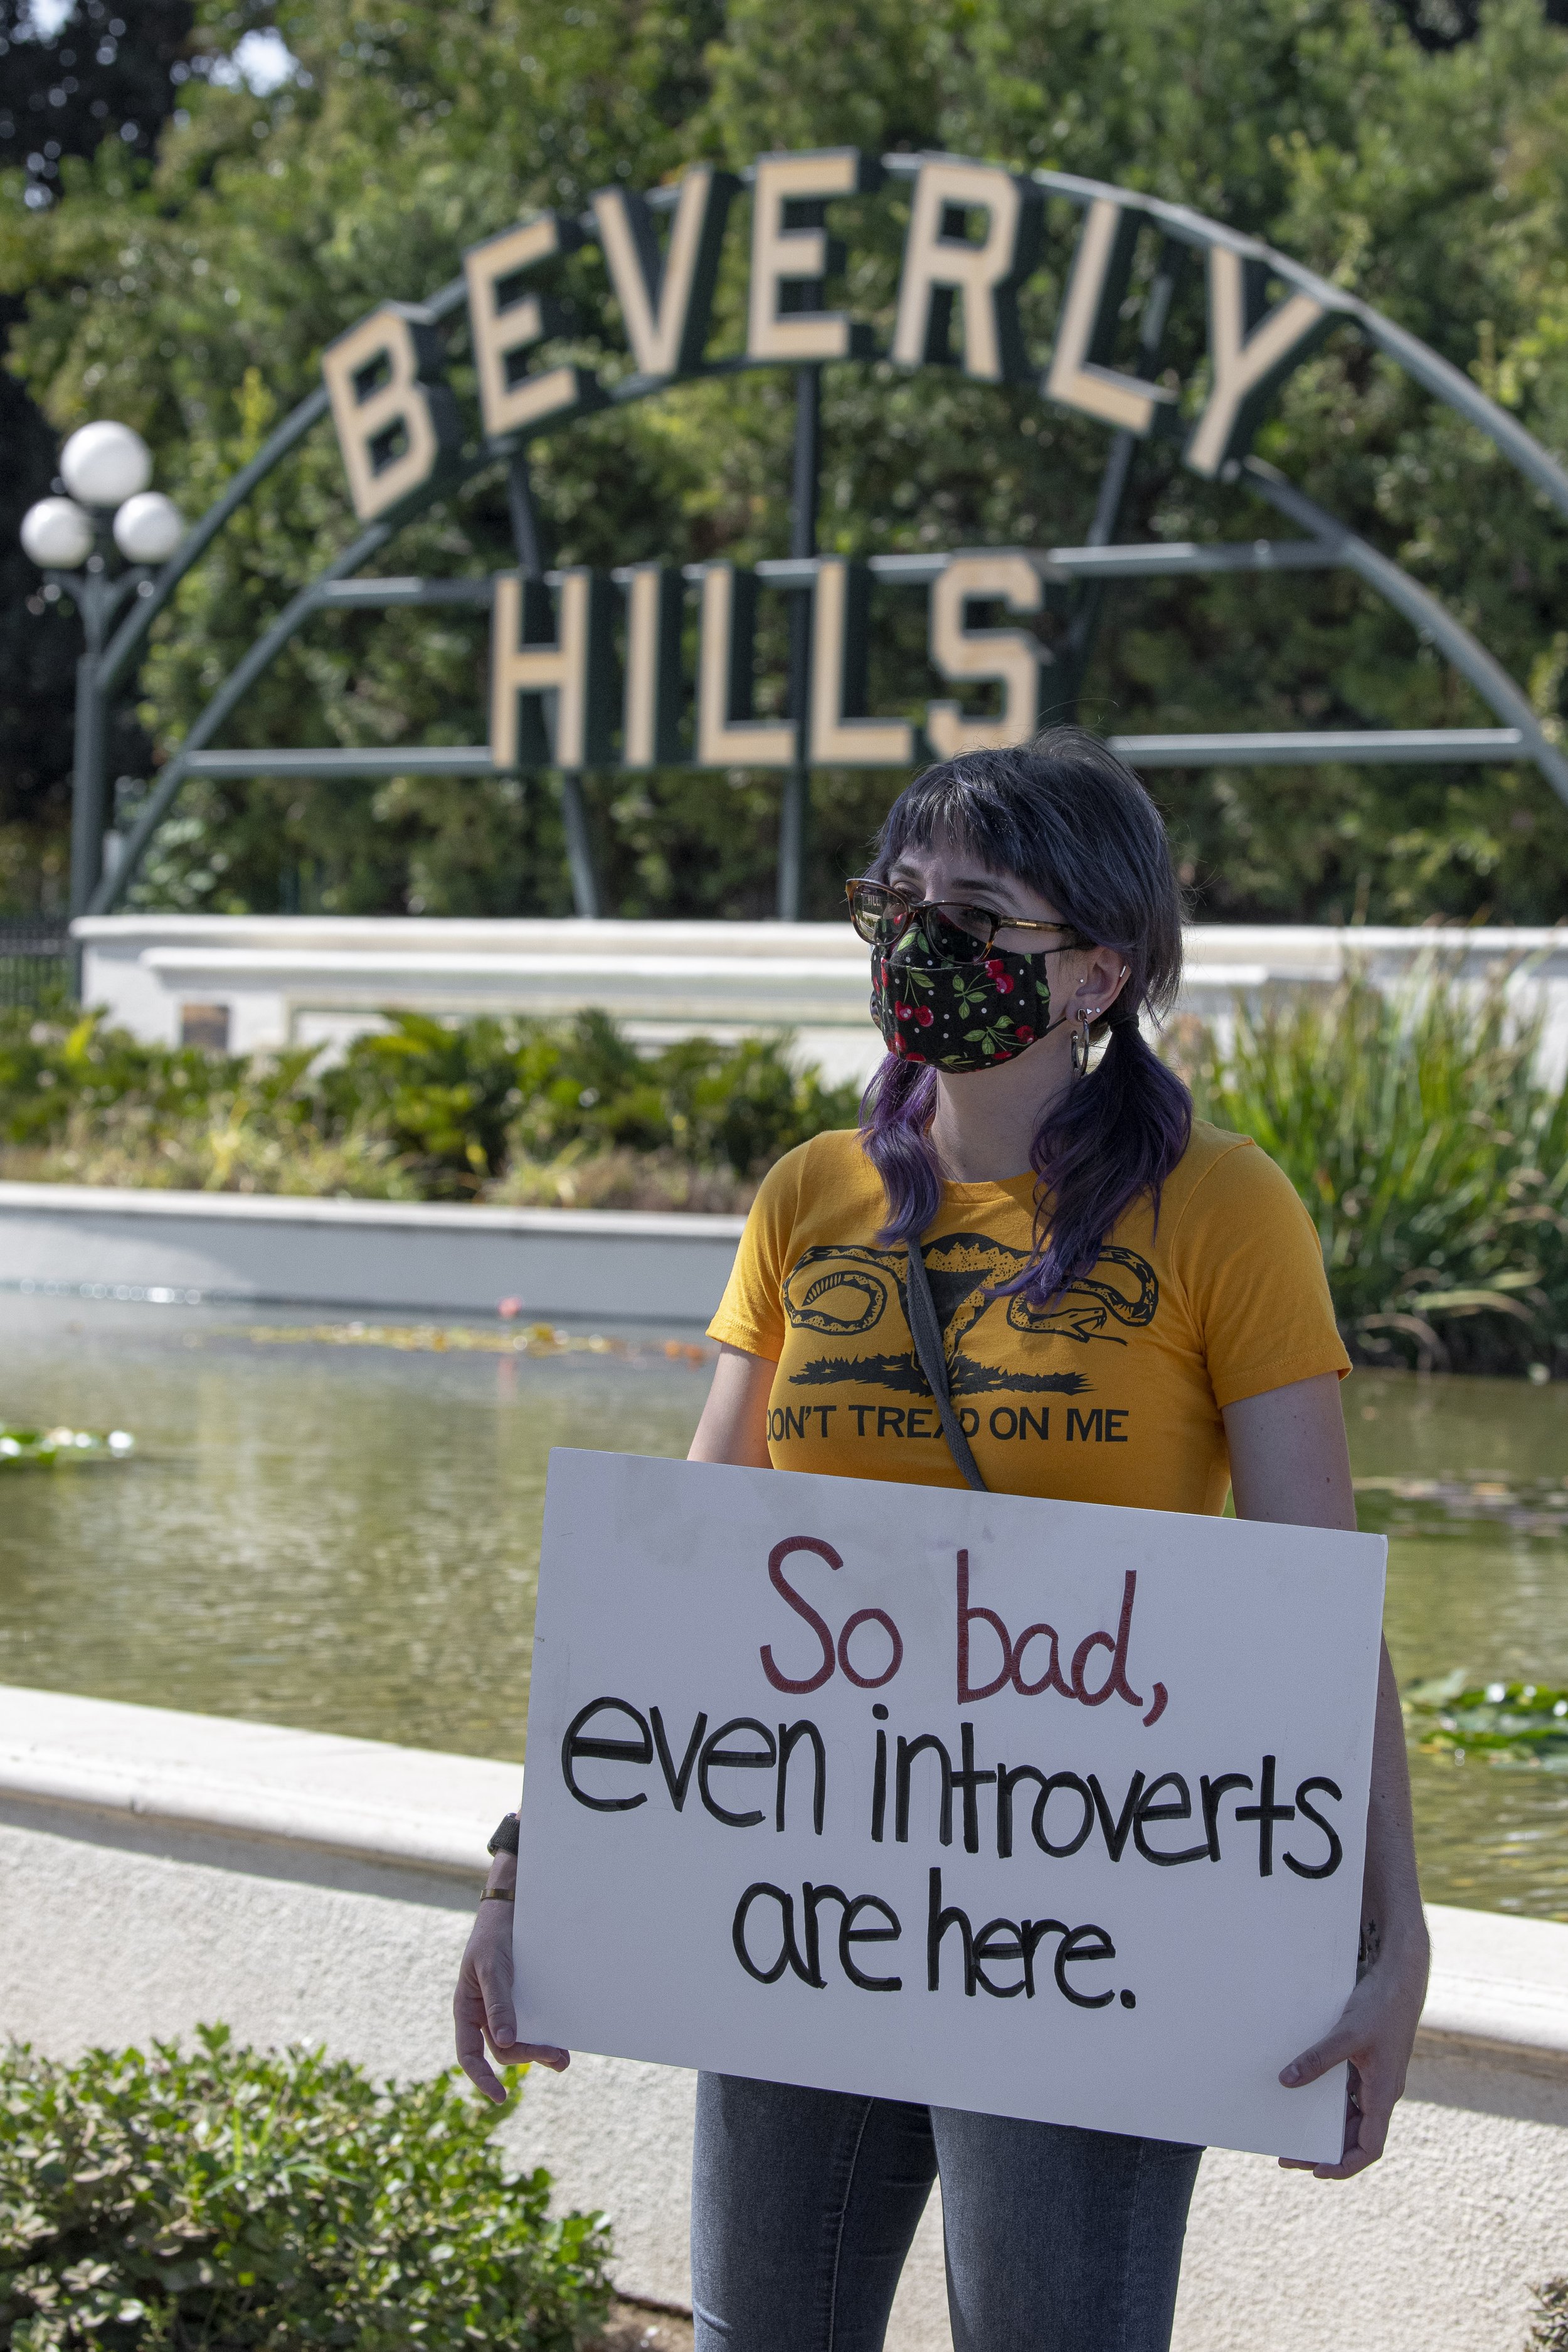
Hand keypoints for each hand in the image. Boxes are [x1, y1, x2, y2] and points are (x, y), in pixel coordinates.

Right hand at [453, 1888, 569, 2103]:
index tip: (500, 2096)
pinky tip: (560, 2037)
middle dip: (528, 2057)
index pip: (469, 2054)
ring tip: (564, 2058)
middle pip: (503, 2049)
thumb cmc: (493, 1936)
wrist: (511, 1909)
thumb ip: (498, 2004)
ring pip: (520, 2039)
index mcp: (467, 2010)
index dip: (482, 2078)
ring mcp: (504, 2008)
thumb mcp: (492, 1968)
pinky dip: (545, 2032)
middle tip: (558, 2058)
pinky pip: (532, 2022)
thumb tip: (505, 2043)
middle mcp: (484, 2014)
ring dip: (540, 2050)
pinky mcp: (522, 1998)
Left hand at [1277, 1933, 1427, 2178]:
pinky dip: (1328, 2102)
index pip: (1369, 2147)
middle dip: (1326, 2149)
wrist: (1401, 1980)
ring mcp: (1376, 2078)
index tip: (1317, 2170)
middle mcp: (1382, 2092)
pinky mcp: (1368, 2063)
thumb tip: (1287, 2082)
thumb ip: (1318, 2059)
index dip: (1345, 2165)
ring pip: (1351, 2116)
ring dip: (1326, 2127)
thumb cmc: (1381, 2007)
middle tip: (1289, 2154)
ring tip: (1292, 2130)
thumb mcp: (1347, 2034)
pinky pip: (1348, 2093)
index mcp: (1384, 2094)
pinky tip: (1303, 2094)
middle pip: (1356, 2136)